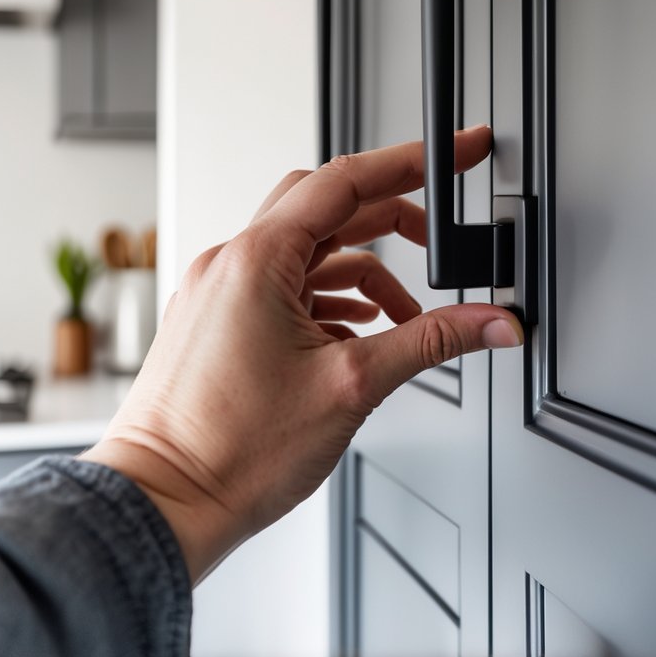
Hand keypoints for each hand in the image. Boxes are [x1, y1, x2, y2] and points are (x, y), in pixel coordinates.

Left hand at [79, 127, 522, 582]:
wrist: (162, 505)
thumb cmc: (230, 453)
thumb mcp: (353, 386)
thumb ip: (431, 341)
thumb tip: (493, 322)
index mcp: (257, 259)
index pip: (348, 179)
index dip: (414, 161)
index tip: (457, 151)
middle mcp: (230, 262)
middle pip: (327, 206)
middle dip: (392, 217)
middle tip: (441, 237)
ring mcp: (218, 290)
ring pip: (306, 250)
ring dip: (362, 271)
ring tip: (404, 317)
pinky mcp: (215, 319)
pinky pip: (282, 283)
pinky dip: (327, 297)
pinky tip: (356, 331)